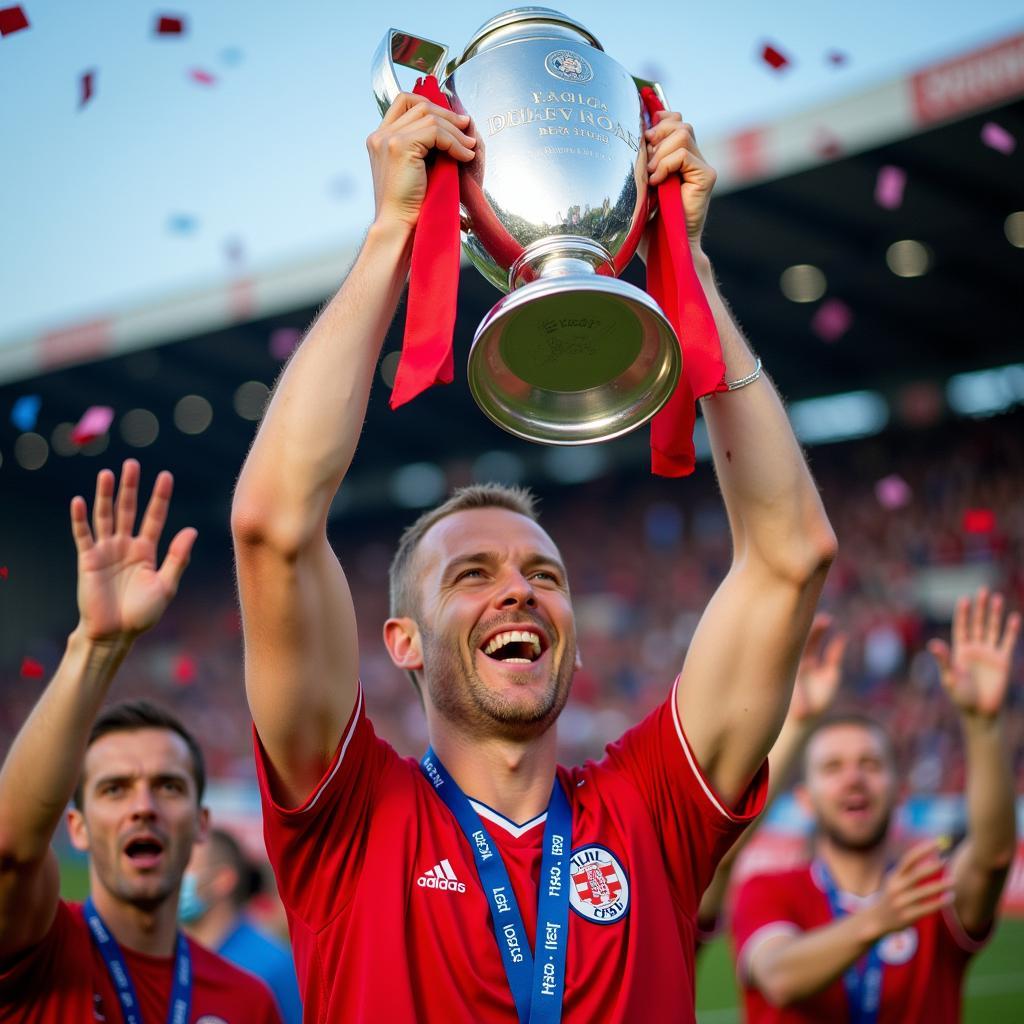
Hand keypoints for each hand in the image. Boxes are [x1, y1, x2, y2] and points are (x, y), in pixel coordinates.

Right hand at [70, 460, 196, 642]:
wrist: (115, 634)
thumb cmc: (142, 614)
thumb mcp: (166, 586)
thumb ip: (177, 558)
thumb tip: (192, 530)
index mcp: (147, 551)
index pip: (155, 517)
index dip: (160, 497)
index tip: (166, 476)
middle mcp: (126, 546)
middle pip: (129, 510)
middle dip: (131, 487)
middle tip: (133, 463)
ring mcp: (106, 551)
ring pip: (106, 516)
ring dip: (106, 495)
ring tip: (107, 474)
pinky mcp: (88, 560)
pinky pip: (83, 535)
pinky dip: (80, 518)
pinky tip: (79, 500)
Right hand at [366, 92, 475, 233]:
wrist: (398, 225)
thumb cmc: (409, 205)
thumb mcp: (415, 169)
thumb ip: (423, 148)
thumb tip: (449, 131)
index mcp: (380, 139)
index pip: (404, 103)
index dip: (431, 105)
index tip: (452, 120)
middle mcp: (380, 135)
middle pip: (419, 105)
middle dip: (448, 116)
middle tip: (467, 128)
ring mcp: (387, 138)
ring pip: (430, 117)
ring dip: (455, 131)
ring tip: (469, 146)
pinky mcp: (399, 145)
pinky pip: (435, 131)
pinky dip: (454, 142)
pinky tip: (464, 155)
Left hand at [644, 111, 716, 243]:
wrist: (662, 248)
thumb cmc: (648, 223)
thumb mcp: (639, 183)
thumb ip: (643, 157)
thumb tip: (638, 131)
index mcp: (678, 157)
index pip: (674, 120)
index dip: (658, 120)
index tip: (643, 138)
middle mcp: (693, 159)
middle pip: (678, 123)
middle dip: (656, 136)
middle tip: (645, 163)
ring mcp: (701, 167)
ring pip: (682, 134)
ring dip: (659, 153)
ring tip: (651, 178)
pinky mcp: (706, 177)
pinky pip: (684, 154)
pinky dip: (666, 165)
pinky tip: (657, 183)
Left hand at [788, 614, 846, 724]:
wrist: (803, 720)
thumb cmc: (795, 711)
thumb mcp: (797, 704)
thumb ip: (799, 705)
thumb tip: (801, 715)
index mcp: (788, 665)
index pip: (789, 644)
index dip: (792, 631)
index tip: (794, 619)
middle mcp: (800, 662)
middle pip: (802, 640)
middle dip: (808, 628)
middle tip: (812, 616)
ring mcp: (813, 666)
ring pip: (814, 644)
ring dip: (821, 631)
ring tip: (826, 619)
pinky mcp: (829, 674)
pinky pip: (833, 657)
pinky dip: (837, 648)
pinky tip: (841, 637)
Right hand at [861, 839, 953, 939]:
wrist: (876, 920)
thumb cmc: (892, 896)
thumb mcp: (895, 881)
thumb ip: (909, 871)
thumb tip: (930, 857)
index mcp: (894, 876)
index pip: (908, 859)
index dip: (922, 850)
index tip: (937, 843)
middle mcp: (896, 888)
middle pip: (916, 874)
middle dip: (932, 866)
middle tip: (946, 861)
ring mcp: (901, 902)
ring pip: (924, 892)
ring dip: (940, 885)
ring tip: (953, 881)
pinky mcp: (907, 916)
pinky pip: (927, 908)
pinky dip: (940, 902)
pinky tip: (950, 898)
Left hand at [927, 588, 1020, 719]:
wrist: (980, 712)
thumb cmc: (961, 697)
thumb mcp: (949, 677)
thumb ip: (943, 660)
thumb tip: (933, 643)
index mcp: (959, 651)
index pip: (962, 627)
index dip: (963, 614)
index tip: (964, 599)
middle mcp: (975, 649)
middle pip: (977, 623)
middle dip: (980, 608)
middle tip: (983, 590)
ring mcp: (989, 654)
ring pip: (992, 629)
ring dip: (994, 614)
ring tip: (997, 598)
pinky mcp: (1003, 662)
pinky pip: (1007, 643)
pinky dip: (1011, 631)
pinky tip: (1013, 618)